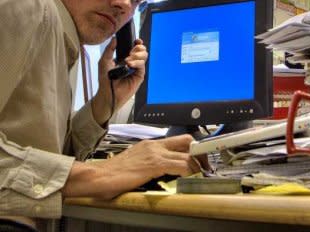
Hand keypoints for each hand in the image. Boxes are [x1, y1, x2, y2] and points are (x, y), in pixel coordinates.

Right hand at [63, 135, 200, 198]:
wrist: (98, 176)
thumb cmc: (113, 173)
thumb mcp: (136, 162)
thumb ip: (150, 162)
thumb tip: (164, 169)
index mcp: (150, 144)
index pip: (178, 139)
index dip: (192, 147)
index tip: (200, 155)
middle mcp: (154, 145)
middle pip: (187, 140)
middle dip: (199, 151)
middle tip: (204, 163)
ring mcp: (155, 153)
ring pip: (187, 153)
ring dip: (196, 164)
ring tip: (200, 173)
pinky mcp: (154, 164)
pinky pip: (180, 165)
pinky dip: (188, 171)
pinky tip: (188, 176)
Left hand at [92, 37, 147, 124]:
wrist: (108, 92)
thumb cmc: (105, 79)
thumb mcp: (104, 61)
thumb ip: (109, 49)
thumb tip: (114, 38)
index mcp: (124, 57)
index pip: (134, 47)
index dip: (137, 43)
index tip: (136, 40)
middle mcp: (132, 62)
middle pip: (142, 50)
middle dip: (138, 48)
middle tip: (131, 51)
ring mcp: (136, 68)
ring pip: (144, 56)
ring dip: (137, 55)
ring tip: (127, 61)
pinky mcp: (140, 75)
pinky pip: (142, 65)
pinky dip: (136, 62)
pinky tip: (129, 64)